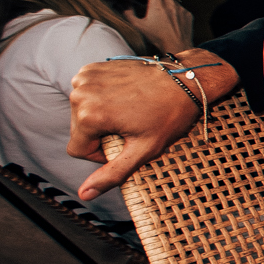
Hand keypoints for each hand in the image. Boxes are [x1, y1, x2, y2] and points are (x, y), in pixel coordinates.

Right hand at [67, 50, 228, 199]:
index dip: (100, 154)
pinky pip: (88, 94)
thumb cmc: (169, 116)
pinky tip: (125, 96)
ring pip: (82, 112)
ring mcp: (85, 77)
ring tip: (130, 110)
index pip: (77, 150)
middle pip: (80, 130)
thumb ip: (112, 174)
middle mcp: (80, 94)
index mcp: (88, 115)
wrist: (185, 80)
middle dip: (102, 133)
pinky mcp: (91, 68)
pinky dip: (103, 98)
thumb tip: (84, 194)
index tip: (125, 143)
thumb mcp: (143, 150)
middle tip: (132, 125)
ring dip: (102, 115)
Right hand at [133, 0, 193, 51]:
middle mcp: (170, 4)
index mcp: (157, 5)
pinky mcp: (188, 14)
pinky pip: (179, 8)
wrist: (178, 47)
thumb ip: (128, 13)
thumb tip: (120, 3)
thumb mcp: (138, 26)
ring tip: (161, 7)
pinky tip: (170, 19)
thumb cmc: (156, 38)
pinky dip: (173, 9)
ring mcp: (181, 8)